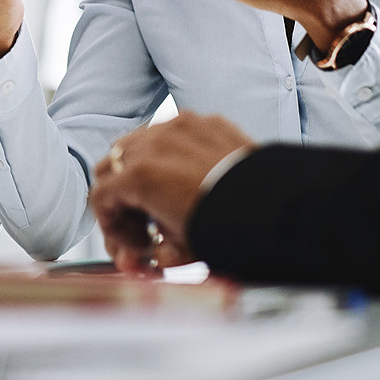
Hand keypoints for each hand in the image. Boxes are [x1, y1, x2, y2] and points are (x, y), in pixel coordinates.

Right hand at [88, 112, 253, 275]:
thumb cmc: (232, 229)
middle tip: (142, 223)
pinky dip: (170, 153)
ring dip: (140, 170)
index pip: (99, 197)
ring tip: (163, 197)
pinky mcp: (203, 121)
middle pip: (111, 165)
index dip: (110, 226)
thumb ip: (154, 253)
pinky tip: (189, 177)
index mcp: (139, 177)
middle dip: (121, 196)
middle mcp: (151, 144)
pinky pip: (171, 132)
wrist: (280, 208)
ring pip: (137, 142)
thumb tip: (151, 257)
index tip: (133, 242)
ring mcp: (177, 127)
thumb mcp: (182, 251)